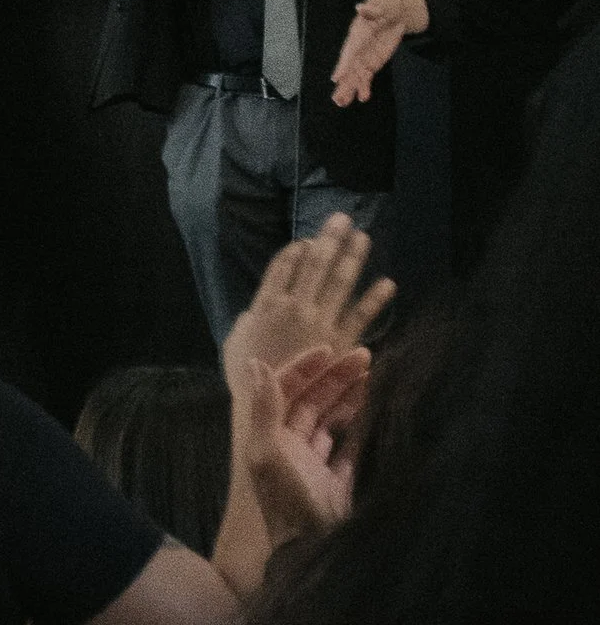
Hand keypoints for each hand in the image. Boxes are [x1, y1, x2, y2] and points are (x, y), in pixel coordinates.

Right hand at [223, 213, 393, 392]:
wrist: (269, 406)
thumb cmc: (247, 377)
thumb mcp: (236, 340)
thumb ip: (248, 319)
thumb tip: (256, 310)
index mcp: (267, 303)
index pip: (285, 265)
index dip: (297, 249)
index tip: (309, 240)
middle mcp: (296, 306)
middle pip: (316, 264)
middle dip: (330, 238)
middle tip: (343, 218)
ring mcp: (321, 322)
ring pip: (340, 281)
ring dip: (354, 257)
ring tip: (363, 237)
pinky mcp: (342, 341)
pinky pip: (362, 315)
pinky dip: (376, 298)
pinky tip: (388, 283)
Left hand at [237, 344, 368, 547]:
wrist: (314, 553)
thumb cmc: (289, 504)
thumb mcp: (270, 454)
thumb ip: (264, 409)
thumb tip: (255, 363)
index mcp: (270, 439)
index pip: (284, 391)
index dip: (304, 368)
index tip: (330, 350)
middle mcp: (290, 449)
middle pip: (312, 402)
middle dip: (334, 378)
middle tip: (365, 357)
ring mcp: (316, 465)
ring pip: (332, 421)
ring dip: (350, 397)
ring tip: (375, 377)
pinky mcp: (339, 483)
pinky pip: (351, 447)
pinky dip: (362, 426)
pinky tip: (377, 409)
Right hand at [332, 0, 427, 106]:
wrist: (394, 13)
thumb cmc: (386, 7)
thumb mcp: (382, 6)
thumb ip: (372, 10)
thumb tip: (360, 7)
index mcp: (358, 35)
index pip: (349, 52)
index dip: (343, 65)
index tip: (337, 78)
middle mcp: (357, 48)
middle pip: (349, 68)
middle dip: (343, 83)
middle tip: (337, 98)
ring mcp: (364, 57)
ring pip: (354, 76)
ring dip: (349, 89)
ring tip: (342, 103)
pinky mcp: (372, 63)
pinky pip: (366, 77)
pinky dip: (364, 87)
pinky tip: (363, 98)